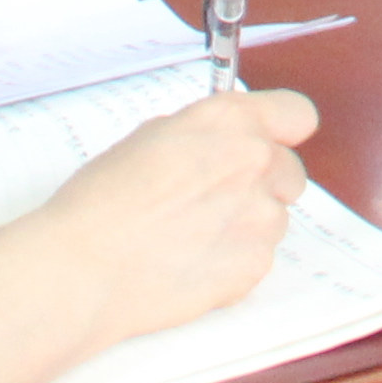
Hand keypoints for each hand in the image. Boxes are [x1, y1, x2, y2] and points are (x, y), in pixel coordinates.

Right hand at [24, 88, 317, 358]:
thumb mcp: (150, 137)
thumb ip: (203, 134)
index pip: (297, 115)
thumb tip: (220, 143)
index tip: (270, 143)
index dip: (282, 132)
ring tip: (193, 237)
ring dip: (247, 226)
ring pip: (275, 218)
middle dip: (261, 184)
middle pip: (290, 172)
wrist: (84, 267)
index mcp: (229, 121)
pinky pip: (258, 259)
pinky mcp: (253, 265)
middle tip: (215, 201)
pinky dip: (234, 263)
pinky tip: (191, 263)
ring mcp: (259, 216)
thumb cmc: (102, 202)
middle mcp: (255, 162)